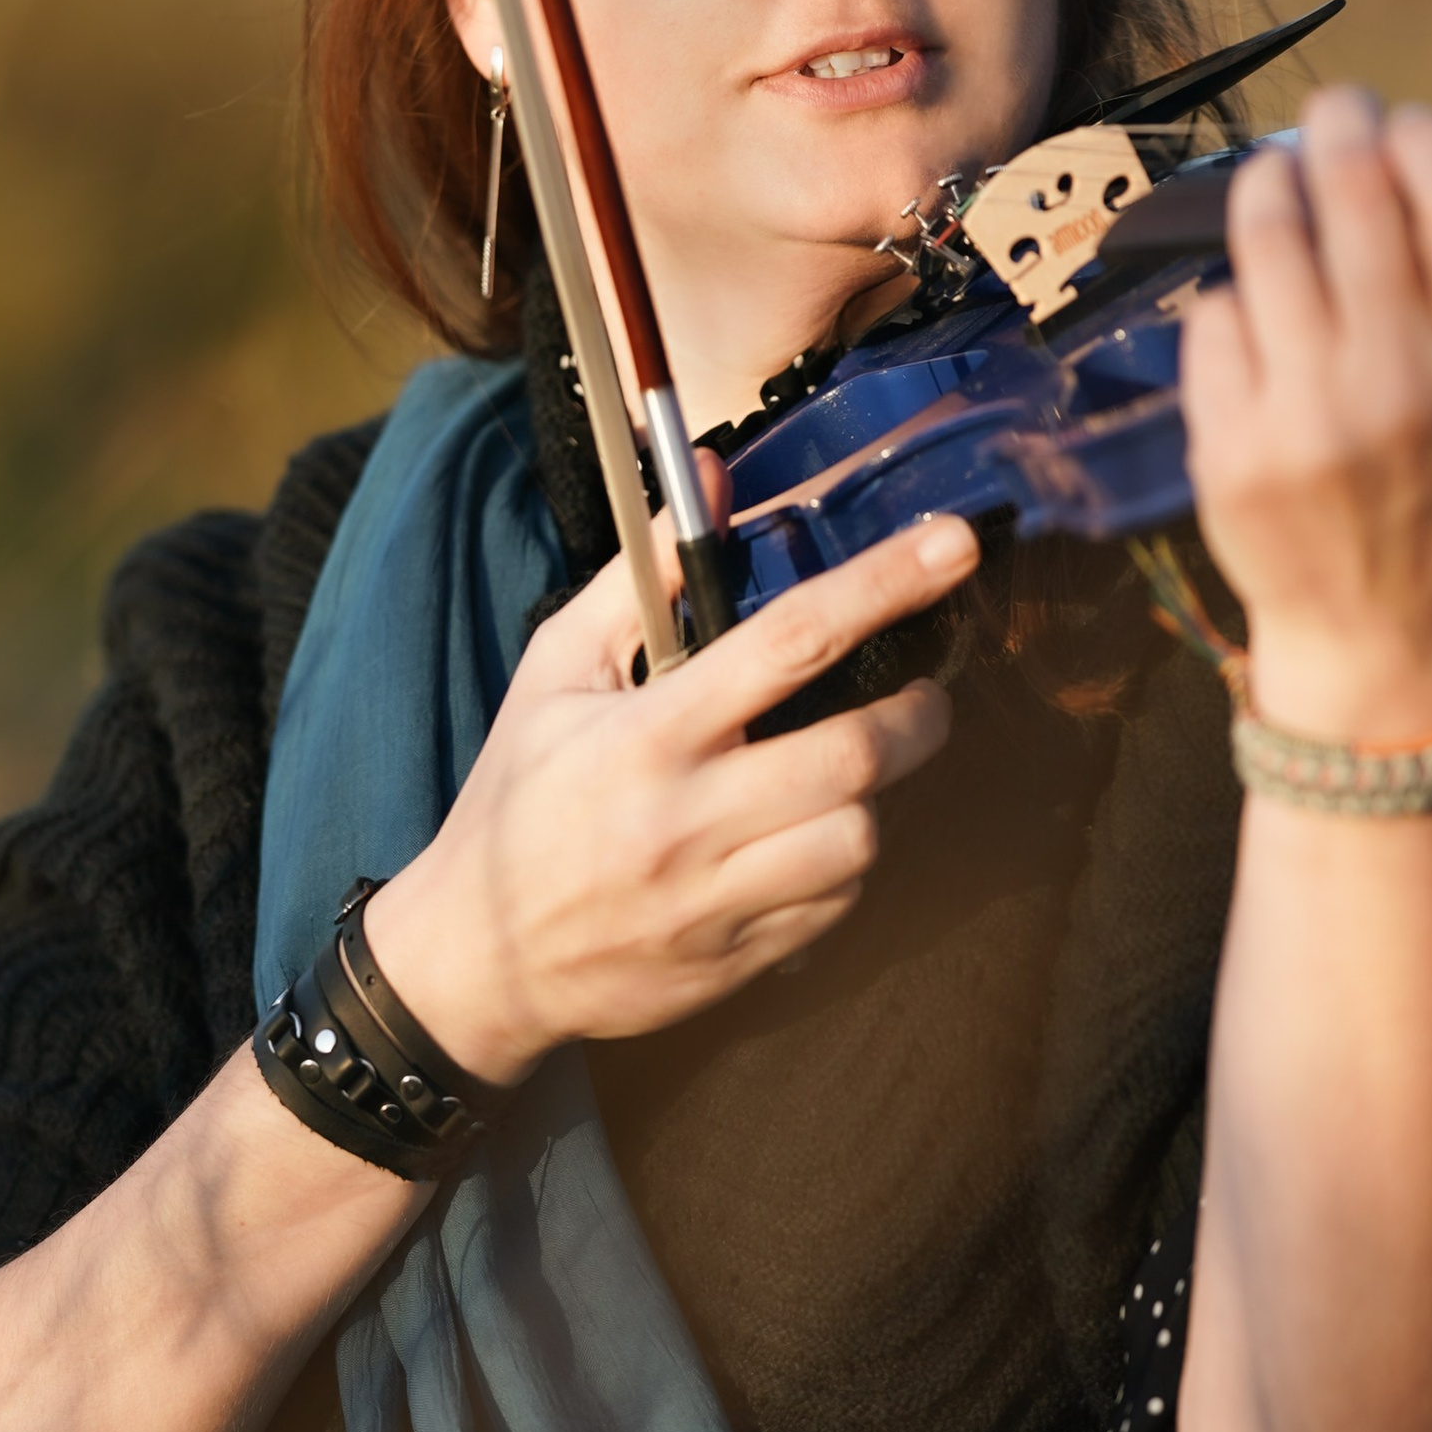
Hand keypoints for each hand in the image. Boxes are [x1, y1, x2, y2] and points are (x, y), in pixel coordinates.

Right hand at [363, 496, 977, 1087]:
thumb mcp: (555, 672)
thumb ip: (638, 573)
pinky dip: (844, 864)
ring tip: (856, 773)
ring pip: (859, 838)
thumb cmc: (517, 798)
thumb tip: (708, 474)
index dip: (883, 584)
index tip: (951, 545)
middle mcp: (689, 815)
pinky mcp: (738, 958)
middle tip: (922, 694)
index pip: (790, 640)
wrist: (479, 957)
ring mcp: (717, 895)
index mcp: (648, 732)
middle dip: (919, 715)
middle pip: (856, 754)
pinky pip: (836, 904)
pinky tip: (811, 839)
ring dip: (880, 797)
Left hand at [1178, 86, 1431, 740]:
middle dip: (1338, 126)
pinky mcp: (1230, 445)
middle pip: (1352, 194)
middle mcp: (1398, 382)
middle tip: (1337, 115)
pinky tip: (1260, 301)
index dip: (1429, 136)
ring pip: (1265, 242)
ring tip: (1282, 178)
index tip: (1413, 127)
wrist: (1389, 632)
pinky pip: (1214, 319)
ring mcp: (1304, 415)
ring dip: (1269, 185)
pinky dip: (1235, 292)